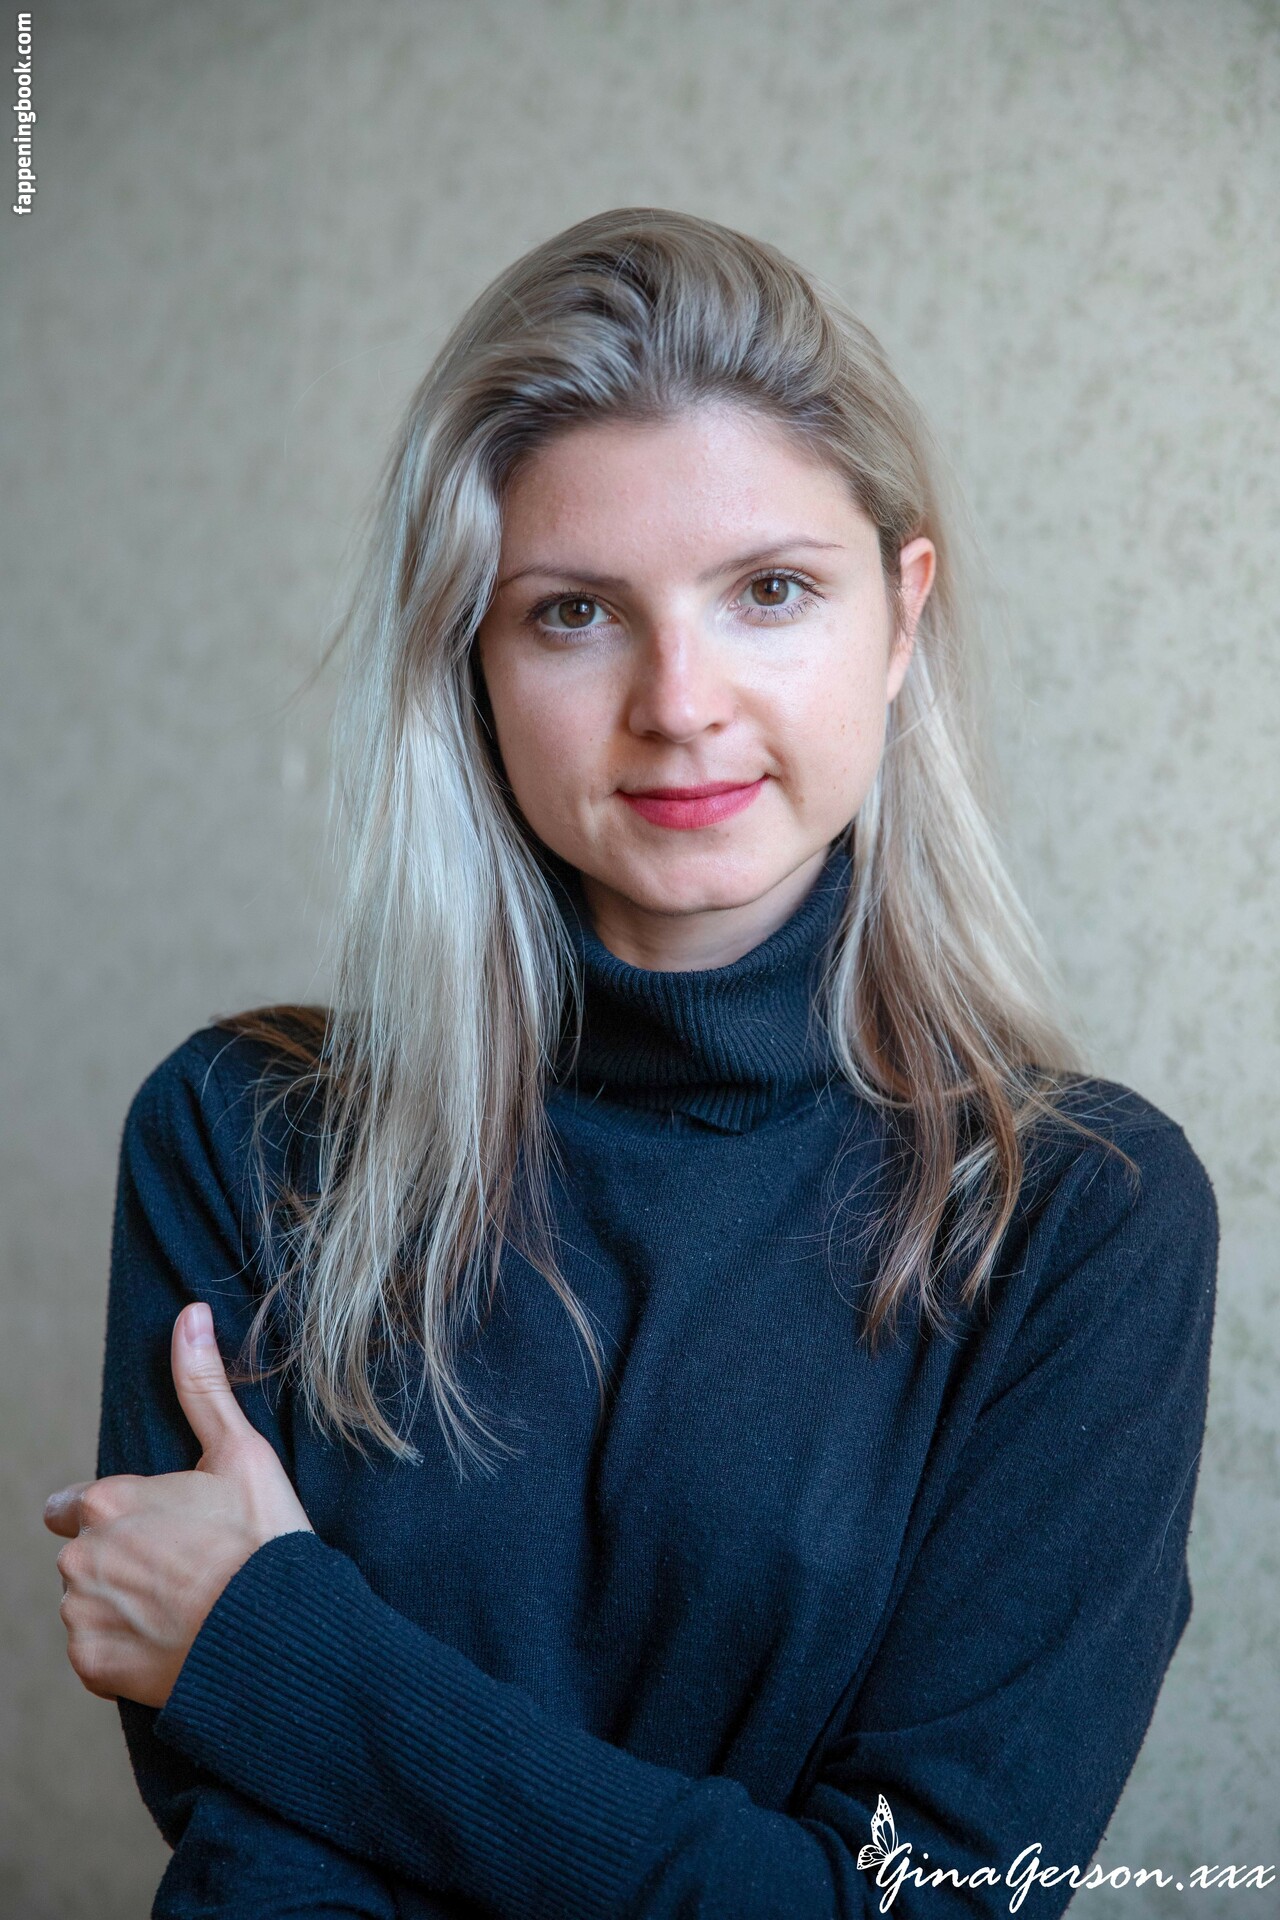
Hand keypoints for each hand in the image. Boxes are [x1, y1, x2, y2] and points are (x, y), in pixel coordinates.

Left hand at [44, 1301, 312, 1708]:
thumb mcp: (241, 1452)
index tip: (161, 1529)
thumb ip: (202, 1386)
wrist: (277, 1636)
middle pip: (86, 1556)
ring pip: (90, 1604)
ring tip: (185, 1606)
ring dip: (122, 1604)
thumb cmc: (261, 1539)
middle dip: (122, 1560)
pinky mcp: (93, 1668)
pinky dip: (127, 1649)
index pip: (75, 1506)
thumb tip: (190, 1316)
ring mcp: (83, 1616)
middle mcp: (80, 1558)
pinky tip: (175, 1638)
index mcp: (107, 1501)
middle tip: (186, 1567)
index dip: (119, 1515)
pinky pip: (98, 1652)